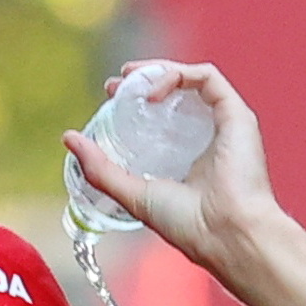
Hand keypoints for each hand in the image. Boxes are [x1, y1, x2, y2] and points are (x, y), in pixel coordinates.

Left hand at [62, 61, 280, 274]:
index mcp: (191, 158)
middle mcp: (211, 138)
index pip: (164, 118)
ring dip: (158, 70)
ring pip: (192, 79)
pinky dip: (176, 76)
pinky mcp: (237, 115)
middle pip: (177, 93)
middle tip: (116, 83)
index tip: (112, 98)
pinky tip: (151, 93)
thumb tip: (68, 138)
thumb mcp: (134, 194)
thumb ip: (101, 169)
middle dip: (143, 80)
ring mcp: (227, 124)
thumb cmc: (188, 225)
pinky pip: (206, 77)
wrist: (228, 235)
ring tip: (130, 76)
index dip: (135, 101)